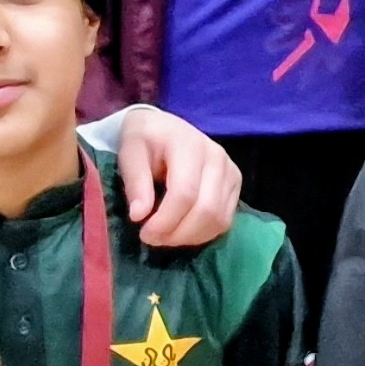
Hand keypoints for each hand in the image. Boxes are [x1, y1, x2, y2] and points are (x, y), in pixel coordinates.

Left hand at [112, 106, 242, 247]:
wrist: (164, 127)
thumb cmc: (145, 139)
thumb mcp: (130, 153)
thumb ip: (135, 182)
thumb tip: (139, 215)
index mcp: (189, 145)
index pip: (185, 193)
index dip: (165, 220)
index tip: (144, 233)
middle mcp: (217, 158)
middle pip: (206, 209)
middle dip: (177, 233)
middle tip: (152, 238)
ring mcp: (231, 171)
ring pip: (218, 219)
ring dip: (190, 237)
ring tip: (165, 236)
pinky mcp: (235, 185)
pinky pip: (225, 220)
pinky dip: (203, 233)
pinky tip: (181, 231)